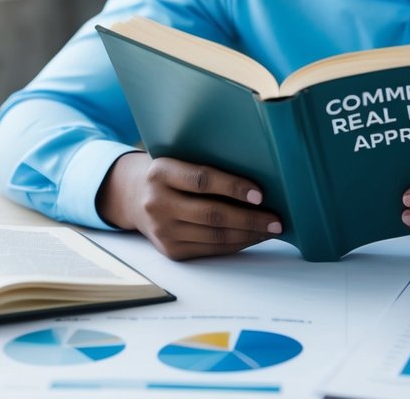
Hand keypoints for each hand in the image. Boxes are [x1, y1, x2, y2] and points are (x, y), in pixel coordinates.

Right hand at [96, 152, 282, 259]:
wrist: (133, 197)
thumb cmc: (170, 173)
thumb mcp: (179, 159)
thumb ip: (207, 164)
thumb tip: (259, 175)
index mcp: (161, 172)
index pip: (202, 180)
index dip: (233, 187)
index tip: (261, 194)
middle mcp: (157, 203)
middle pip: (211, 214)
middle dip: (250, 219)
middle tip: (276, 219)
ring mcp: (162, 230)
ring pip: (214, 236)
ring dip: (248, 234)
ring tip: (271, 229)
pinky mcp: (170, 250)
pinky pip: (210, 249)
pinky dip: (236, 244)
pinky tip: (252, 237)